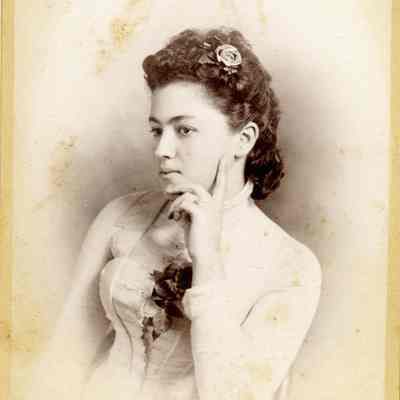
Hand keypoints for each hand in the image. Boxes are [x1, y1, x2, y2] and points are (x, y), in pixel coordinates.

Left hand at [164, 155, 229, 285]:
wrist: (205, 255)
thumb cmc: (199, 240)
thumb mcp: (194, 221)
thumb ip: (189, 209)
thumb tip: (178, 202)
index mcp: (216, 205)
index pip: (221, 183)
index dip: (223, 169)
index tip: (226, 155)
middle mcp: (214, 204)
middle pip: (195, 186)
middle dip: (179, 187)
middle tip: (166, 192)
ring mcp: (209, 207)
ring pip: (188, 193)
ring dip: (175, 202)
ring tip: (172, 214)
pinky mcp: (200, 213)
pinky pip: (184, 202)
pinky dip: (175, 209)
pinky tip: (174, 219)